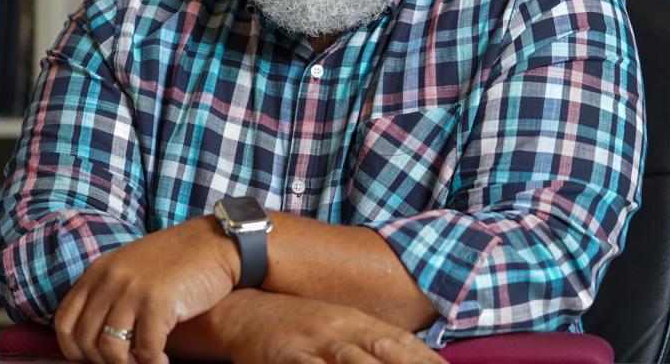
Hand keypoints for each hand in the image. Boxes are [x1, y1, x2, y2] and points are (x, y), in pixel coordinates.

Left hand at [54, 215, 238, 363]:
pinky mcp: (157, 303)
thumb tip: (94, 333)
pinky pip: (146, 350)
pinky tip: (164, 362)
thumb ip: (109, 290)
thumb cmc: (177, 260)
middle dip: (103, 362)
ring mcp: (132, 290)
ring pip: (110, 350)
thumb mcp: (131, 266)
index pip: (64, 320)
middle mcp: (110, 279)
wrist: (216, 243)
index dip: (73, 349)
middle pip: (85, 340)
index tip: (93, 360)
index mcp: (98, 271)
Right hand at [223, 291, 445, 363]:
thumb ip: (372, 344)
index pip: (402, 344)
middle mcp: (341, 329)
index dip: (428, 361)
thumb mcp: (338, 326)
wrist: (241, 311)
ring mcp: (315, 342)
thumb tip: (411, 356)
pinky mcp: (287, 356)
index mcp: (357, 322)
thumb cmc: (297, 326)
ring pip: (353, 362)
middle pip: (386, 352)